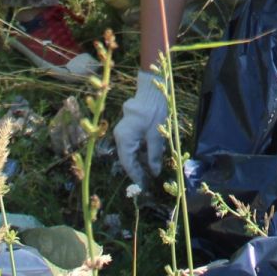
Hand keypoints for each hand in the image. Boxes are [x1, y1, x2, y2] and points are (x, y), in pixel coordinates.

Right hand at [114, 69, 168, 184]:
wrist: (152, 90)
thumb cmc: (154, 111)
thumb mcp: (156, 135)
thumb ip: (154, 155)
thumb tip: (154, 172)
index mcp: (124, 138)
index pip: (128, 163)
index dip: (136, 176)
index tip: (144, 186)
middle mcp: (120, 136)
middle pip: (128, 158)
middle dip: (139, 168)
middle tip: (150, 179)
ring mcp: (123, 131)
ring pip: (130, 151)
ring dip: (141, 160)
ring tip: (152, 169)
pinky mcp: (128, 127)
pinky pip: (132, 143)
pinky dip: (141, 150)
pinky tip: (151, 155)